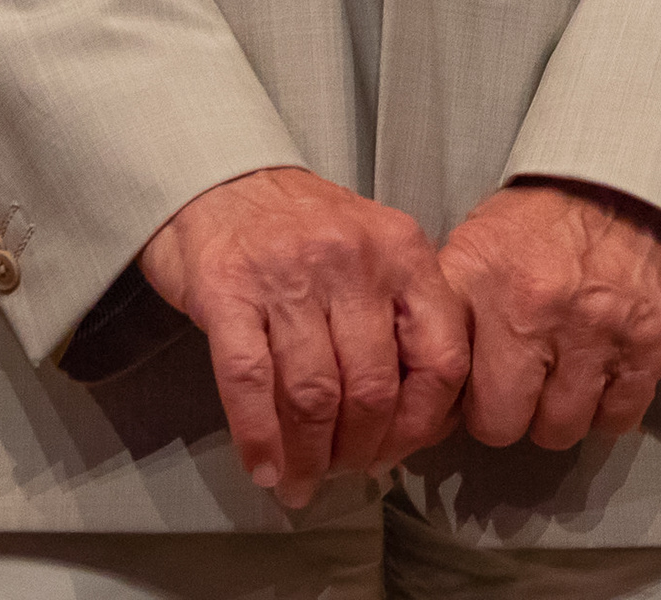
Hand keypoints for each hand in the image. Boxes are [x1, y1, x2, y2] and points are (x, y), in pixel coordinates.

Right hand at [137, 164, 470, 509]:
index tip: (397, 451)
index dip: (421, 421)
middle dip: (359, 450)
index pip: (439, 355)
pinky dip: (259, 440)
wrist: (221, 178)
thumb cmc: (302, 226)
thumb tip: (413, 418)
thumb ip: (400, 313)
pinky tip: (263, 469)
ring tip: (301, 483)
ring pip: (314, 395)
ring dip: (308, 457)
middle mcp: (352, 259)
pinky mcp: (227, 292)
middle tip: (342, 474)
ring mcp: (288, 275)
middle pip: (372, 387)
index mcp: (401, 249)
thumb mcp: (373, 248)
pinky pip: (251, 385)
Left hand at [436, 177, 660, 455]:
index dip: (449, 396)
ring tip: (566, 369)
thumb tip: (420, 376)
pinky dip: (610, 406)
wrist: (636, 174)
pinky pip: (617, 418)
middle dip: (508, 410)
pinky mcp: (648, 343)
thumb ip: (450, 307)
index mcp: (480, 278)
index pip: (441, 382)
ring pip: (559, 429)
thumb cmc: (553, 214)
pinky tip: (604, 370)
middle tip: (521, 380)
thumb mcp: (481, 240)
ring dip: (561, 409)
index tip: (461, 390)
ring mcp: (594, 329)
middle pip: (499, 424)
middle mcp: (533, 307)